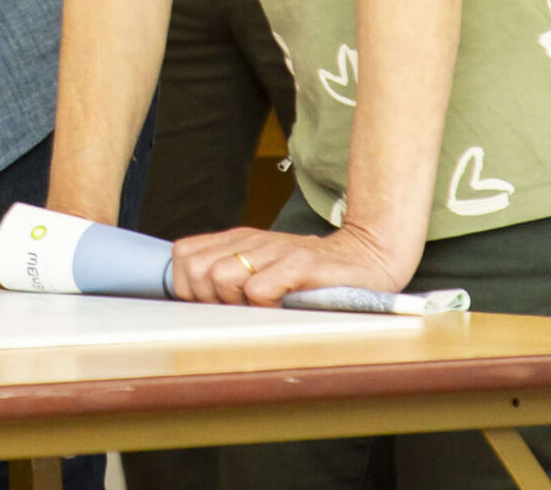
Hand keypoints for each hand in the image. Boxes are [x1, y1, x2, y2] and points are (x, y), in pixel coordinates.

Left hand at [169, 223, 412, 306]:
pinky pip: (258, 289)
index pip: (183, 255)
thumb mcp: (265, 268)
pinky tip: (282, 307)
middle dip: (209, 299)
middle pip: (196, 269)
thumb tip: (196, 305)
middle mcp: (251, 240)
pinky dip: (263, 306)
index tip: (215, 305)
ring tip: (261, 309)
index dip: (190, 287)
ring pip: (220, 276)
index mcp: (237, 240)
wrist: (367, 258)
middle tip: (239, 310)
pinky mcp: (300, 263)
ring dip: (235, 302)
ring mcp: (275, 249)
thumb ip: (232, 277)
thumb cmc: (310, 276)